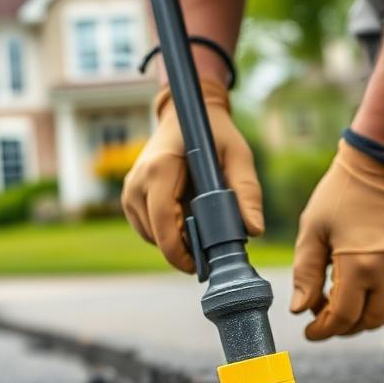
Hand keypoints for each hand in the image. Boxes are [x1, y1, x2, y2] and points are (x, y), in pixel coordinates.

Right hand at [122, 78, 263, 272]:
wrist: (185, 115)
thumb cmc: (213, 134)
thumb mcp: (238, 156)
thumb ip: (248, 192)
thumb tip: (254, 230)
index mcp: (160, 169)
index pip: (163, 221)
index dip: (179, 250)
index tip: (199, 266)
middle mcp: (137, 182)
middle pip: (156, 234)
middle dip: (182, 251)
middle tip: (210, 256)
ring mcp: (130, 191)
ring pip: (151, 236)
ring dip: (174, 242)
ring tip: (201, 234)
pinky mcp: (130, 198)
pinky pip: (148, 229)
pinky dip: (166, 234)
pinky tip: (187, 225)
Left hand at [290, 142, 383, 339]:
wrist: (383, 162)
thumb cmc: (341, 194)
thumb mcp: (313, 230)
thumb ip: (304, 273)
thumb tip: (299, 310)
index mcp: (357, 264)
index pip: (342, 317)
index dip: (323, 330)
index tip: (311, 331)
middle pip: (368, 320)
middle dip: (343, 325)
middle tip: (326, 315)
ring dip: (369, 318)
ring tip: (350, 306)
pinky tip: (377, 298)